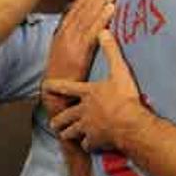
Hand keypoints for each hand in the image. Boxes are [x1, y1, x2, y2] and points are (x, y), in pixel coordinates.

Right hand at [41, 0, 122, 117]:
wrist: (54, 95)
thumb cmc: (65, 72)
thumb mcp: (68, 47)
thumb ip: (79, 32)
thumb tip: (94, 18)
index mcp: (65, 27)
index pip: (82, 1)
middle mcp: (67, 30)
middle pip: (87, 2)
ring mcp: (71, 40)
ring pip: (90, 13)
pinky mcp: (77, 53)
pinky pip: (91, 32)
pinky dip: (101, 19)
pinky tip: (111, 8)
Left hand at [43, 30, 149, 151]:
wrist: (129, 123)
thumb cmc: (124, 98)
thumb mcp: (120, 71)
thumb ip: (111, 51)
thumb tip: (103, 30)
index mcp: (87, 93)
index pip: (66, 88)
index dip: (55, 87)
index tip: (45, 87)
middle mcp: (83, 110)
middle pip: (65, 117)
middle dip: (59, 120)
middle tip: (54, 123)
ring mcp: (87, 127)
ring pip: (71, 132)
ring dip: (68, 133)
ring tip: (66, 134)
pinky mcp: (94, 140)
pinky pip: (87, 144)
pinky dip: (87, 144)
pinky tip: (89, 144)